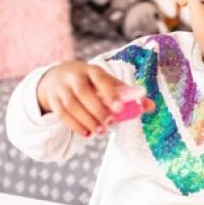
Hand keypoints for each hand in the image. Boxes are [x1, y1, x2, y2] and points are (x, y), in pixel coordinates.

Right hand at [37, 62, 153, 136]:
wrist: (56, 77)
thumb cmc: (89, 82)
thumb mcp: (105, 82)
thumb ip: (126, 94)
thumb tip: (150, 105)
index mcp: (91, 70)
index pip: (100, 79)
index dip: (110, 93)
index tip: (120, 108)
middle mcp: (74, 77)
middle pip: (83, 92)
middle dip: (97, 109)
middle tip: (110, 124)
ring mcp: (61, 89)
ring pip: (71, 105)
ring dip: (86, 120)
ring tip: (100, 131)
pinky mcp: (53, 101)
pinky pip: (62, 114)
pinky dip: (75, 126)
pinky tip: (87, 134)